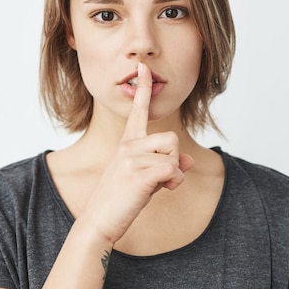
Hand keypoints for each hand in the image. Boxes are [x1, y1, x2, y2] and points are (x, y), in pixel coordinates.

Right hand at [80, 62, 194, 244]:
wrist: (98, 221)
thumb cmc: (120, 200)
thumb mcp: (146, 178)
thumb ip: (167, 166)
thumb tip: (190, 162)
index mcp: (127, 143)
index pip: (138, 110)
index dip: (143, 88)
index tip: (143, 67)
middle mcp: (127, 145)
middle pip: (171, 139)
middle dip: (174, 160)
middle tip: (159, 179)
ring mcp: (130, 157)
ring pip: (173, 153)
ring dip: (173, 173)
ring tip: (156, 186)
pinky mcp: (137, 172)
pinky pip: (173, 170)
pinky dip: (173, 183)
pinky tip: (160, 191)